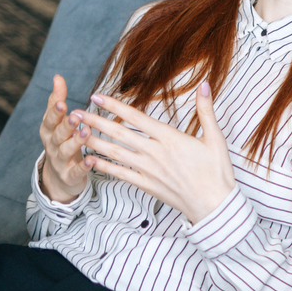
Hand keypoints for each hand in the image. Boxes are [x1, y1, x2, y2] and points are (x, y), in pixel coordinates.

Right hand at [38, 74, 90, 202]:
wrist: (60, 177)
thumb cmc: (62, 142)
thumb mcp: (57, 122)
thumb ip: (57, 100)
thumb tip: (58, 76)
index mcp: (49, 131)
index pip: (50, 119)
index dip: (55, 111)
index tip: (62, 101)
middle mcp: (52, 145)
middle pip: (57, 135)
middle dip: (65, 125)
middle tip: (75, 116)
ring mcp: (59, 162)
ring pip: (66, 151)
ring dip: (76, 142)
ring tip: (86, 132)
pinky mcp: (69, 176)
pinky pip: (76, 171)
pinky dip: (83, 166)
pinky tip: (92, 160)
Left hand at [75, 82, 236, 223]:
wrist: (214, 205)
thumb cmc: (217, 172)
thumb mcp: (216, 139)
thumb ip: (206, 111)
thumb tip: (206, 85)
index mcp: (170, 138)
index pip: (136, 117)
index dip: (114, 105)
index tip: (97, 95)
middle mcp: (155, 153)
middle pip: (118, 133)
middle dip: (94, 121)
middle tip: (74, 113)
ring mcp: (149, 170)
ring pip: (115, 152)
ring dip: (93, 141)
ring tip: (76, 132)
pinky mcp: (147, 185)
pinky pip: (120, 174)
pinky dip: (103, 167)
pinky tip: (89, 160)